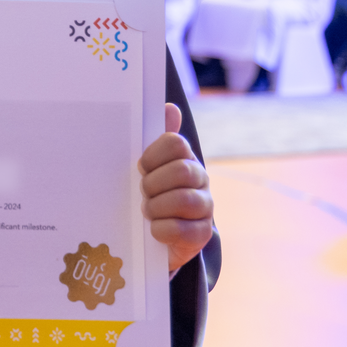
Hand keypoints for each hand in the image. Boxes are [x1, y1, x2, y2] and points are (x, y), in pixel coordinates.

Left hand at [139, 103, 213, 274]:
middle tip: (143, 192)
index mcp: (185, 158)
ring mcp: (205, 207)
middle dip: (154, 183)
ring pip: (184, 200)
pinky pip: (183, 230)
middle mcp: (200, 179)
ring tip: (147, 212)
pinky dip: (162, 230)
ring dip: (157, 207)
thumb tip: (171, 108)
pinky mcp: (202, 234)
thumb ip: (157, 140)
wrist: (155, 239)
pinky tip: (154, 230)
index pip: (176, 143)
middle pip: (181, 171)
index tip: (141, 167)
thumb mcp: (148, 168)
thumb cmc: (150, 196)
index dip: (153, 155)